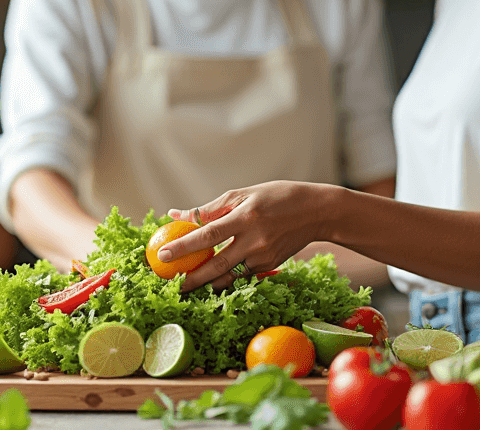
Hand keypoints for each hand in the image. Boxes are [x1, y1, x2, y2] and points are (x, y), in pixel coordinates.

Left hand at [159, 180, 338, 290]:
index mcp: (245, 217)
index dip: (183, 246)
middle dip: (190, 279)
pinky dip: (225, 277)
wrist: (317, 212)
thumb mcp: (243, 194)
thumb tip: (176, 215)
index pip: (207, 235)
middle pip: (215, 266)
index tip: (163, 255)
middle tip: (170, 285)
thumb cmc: (276, 197)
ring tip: (186, 286)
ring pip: (228, 276)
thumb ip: (210, 208)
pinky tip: (211, 279)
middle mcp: (254, 240)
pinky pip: (241, 275)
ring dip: (206, 284)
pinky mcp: (270, 266)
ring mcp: (263, 256)